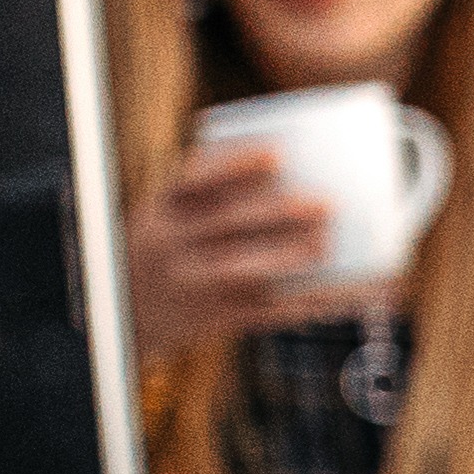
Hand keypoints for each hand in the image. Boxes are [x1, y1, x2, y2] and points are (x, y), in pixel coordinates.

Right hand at [126, 142, 393, 363]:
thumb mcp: (162, 216)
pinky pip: (274, 310)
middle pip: (227, 224)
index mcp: (162, 209)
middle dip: (278, 213)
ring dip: (292, 257)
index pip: (193, 180)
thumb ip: (207, 193)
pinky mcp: (221, 318)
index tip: (276, 154)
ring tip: (327, 245)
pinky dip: (317, 302)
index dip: (235, 165)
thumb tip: (291, 161)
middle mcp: (173, 245)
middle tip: (325, 203)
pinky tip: (354, 292)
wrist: (119, 318)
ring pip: (247, 271)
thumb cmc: (163, 250)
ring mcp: (195, 284)